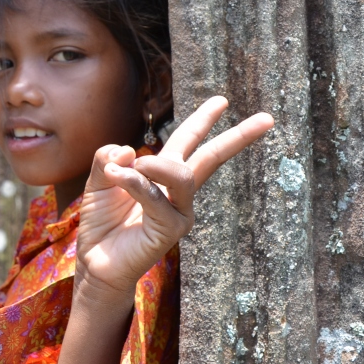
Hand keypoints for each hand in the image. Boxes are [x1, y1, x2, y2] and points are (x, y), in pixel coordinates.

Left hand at [75, 97, 273, 300]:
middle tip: (267, 119)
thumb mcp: (100, 182)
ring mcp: (179, 212)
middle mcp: (178, 193)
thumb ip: (108, 160)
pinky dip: (135, 183)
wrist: (96, 262)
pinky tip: (117, 178)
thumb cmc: (102, 224)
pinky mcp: (171, 230)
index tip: (222, 100)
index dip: (202, 120)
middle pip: (212, 157)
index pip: (188, 142)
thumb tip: (128, 149)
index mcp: (163, 176)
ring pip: (183, 175)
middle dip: (238, 136)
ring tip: (133, 164)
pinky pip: (157, 197)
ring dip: (155, 163)